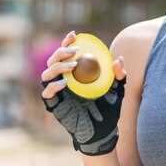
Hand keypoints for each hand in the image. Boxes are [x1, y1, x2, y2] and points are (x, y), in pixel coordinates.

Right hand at [40, 31, 126, 155]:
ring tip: (72, 66)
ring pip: (46, 74)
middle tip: (75, 52)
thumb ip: (119, 75)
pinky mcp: (55, 105)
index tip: (74, 35)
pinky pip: (47, 93)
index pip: (66, 53)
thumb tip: (119, 60)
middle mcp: (64, 80)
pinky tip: (65, 83)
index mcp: (76, 73)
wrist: (104, 130)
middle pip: (53, 60)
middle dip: (61, 52)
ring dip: (57, 66)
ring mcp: (58, 93)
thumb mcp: (117, 89)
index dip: (67, 42)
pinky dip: (53, 85)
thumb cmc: (109, 108)